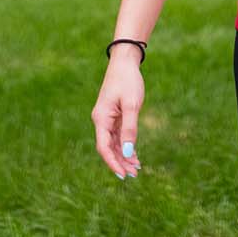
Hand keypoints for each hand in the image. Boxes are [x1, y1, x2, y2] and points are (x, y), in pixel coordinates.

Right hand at [91, 50, 144, 179]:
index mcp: (101, 119)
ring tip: (136, 168)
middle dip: (120, 162)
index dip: (113, 163)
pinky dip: (125, 145)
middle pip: (108, 148)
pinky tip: (134, 155)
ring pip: (113, 143)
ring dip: (123, 156)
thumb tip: (127, 152)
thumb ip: (130, 129)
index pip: (103, 147)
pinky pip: (117, 135)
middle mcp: (101, 121)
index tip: (123, 174)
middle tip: (134, 174)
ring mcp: (107, 119)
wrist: (125, 62)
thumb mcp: (132, 105)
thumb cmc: (128, 81)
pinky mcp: (114, 116)